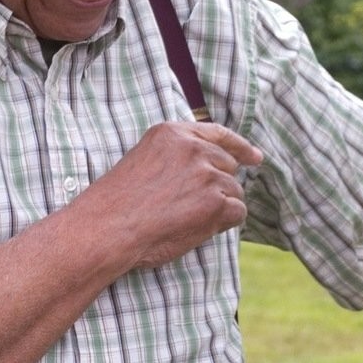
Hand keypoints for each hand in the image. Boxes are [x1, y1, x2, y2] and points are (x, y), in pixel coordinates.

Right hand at [84, 121, 263, 268]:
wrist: (107, 228)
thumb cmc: (117, 205)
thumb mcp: (145, 161)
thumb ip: (176, 157)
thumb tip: (211, 169)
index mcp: (172, 133)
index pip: (217, 134)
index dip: (239, 147)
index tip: (255, 157)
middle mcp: (193, 148)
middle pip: (228, 167)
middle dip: (218, 187)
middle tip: (190, 207)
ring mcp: (206, 174)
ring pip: (234, 192)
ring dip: (218, 208)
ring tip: (183, 218)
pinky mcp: (216, 202)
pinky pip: (237, 212)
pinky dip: (223, 224)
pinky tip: (196, 228)